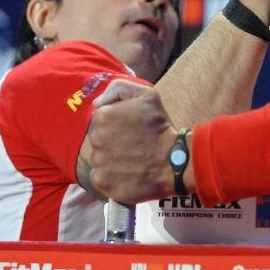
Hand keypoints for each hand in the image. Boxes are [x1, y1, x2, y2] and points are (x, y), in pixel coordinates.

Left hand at [89, 85, 176, 204]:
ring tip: (132, 160)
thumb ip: (119, 88)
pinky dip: (112, 177)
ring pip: (99, 159)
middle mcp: (96, 138)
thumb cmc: (160, 128)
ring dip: (112, 160)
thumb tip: (97, 102)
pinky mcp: (101, 182)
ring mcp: (97, 161)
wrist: (173, 162)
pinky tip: (128, 174)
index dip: (116, 126)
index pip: (101, 121)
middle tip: (133, 146)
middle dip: (112, 142)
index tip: (132, 131)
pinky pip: (100, 177)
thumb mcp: (147, 95)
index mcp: (103, 115)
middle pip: (98, 140)